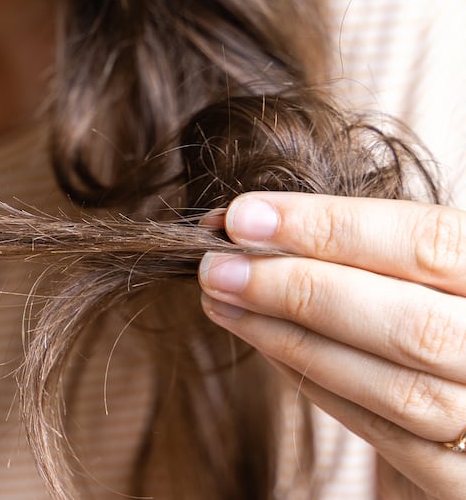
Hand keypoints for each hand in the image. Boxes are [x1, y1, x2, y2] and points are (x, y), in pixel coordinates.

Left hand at [199, 192, 465, 496]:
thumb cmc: (438, 305)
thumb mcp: (425, 268)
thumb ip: (364, 247)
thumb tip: (250, 224)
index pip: (430, 243)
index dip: (331, 226)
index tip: (242, 216)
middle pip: (412, 325)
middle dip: (299, 290)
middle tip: (216, 267)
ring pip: (398, 388)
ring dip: (293, 340)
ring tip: (223, 301)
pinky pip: (388, 437)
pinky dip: (316, 384)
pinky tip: (264, 344)